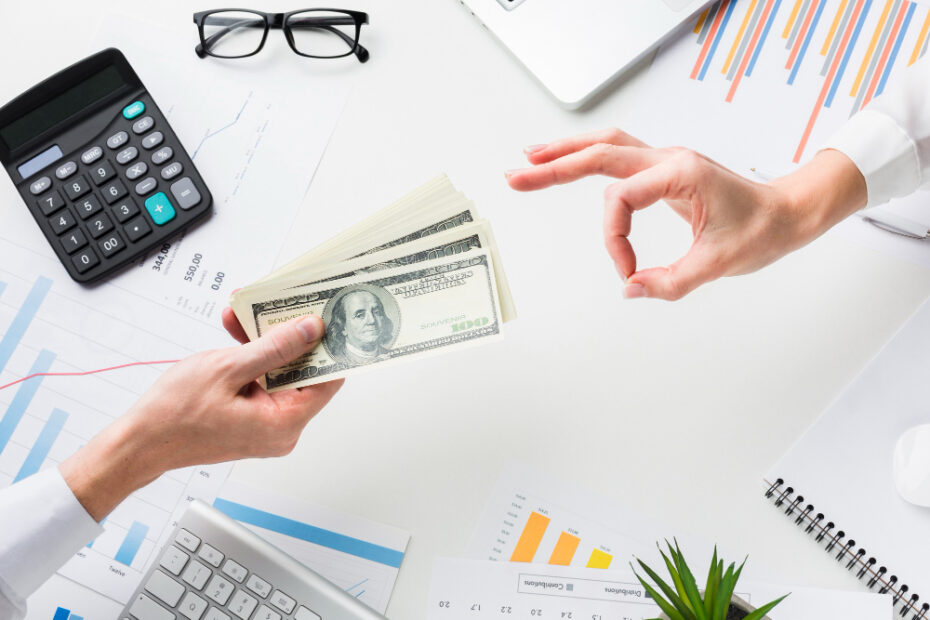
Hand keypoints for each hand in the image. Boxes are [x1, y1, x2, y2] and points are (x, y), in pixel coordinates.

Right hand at [60, 311, 342, 519]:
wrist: (139, 442)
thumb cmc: (174, 415)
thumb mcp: (228, 368)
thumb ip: (275, 348)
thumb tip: (311, 331)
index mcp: (284, 423)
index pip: (327, 379)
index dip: (327, 347)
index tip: (325, 319)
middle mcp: (282, 429)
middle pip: (302, 374)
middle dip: (286, 337)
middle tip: (277, 307)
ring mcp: (267, 426)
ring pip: (279, 375)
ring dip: (263, 344)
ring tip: (241, 318)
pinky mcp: (252, 420)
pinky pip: (262, 384)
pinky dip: (251, 361)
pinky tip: (234, 336)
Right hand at [506, 129, 866, 299]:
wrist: (786, 213)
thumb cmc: (762, 230)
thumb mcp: (720, 263)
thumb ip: (671, 281)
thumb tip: (630, 290)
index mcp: (681, 173)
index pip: (621, 198)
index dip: (615, 239)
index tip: (627, 271)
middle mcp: (668, 158)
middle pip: (599, 152)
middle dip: (554, 165)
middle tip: (516, 176)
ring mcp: (664, 160)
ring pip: (605, 145)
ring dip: (566, 152)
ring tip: (529, 159)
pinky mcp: (662, 170)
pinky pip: (617, 155)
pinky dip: (587, 156)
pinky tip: (566, 160)